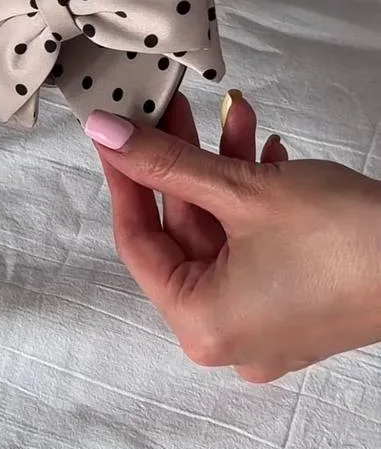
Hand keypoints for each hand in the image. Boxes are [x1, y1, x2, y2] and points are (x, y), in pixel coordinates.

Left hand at [86, 95, 380, 381]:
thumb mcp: (241, 189)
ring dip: (226, 171)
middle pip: (185, 235)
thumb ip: (165, 161)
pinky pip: (257, 248)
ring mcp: (268, 327)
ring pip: (225, 235)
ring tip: (239, 114)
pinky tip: (271, 151)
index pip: (139, 243)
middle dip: (186, 164)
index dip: (126, 178)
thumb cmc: (343, 236)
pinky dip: (257, 200)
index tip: (116, 130)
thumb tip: (105, 132)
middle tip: (178, 109)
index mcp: (203, 325)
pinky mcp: (301, 306)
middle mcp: (230, 339)